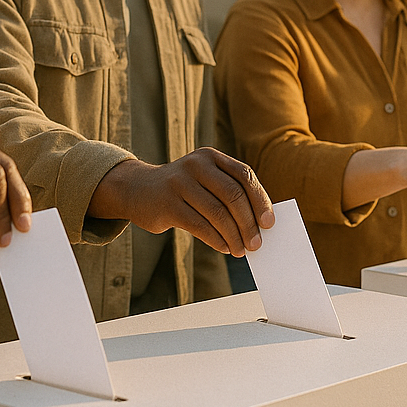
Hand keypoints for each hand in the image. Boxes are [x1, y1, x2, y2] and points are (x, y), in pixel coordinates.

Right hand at [87, 148, 274, 256]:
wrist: (137, 189)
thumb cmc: (182, 190)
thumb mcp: (204, 180)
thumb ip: (228, 193)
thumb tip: (259, 224)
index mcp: (210, 156)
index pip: (244, 175)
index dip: (260, 200)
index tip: (269, 223)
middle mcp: (196, 165)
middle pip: (232, 195)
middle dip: (248, 223)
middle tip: (256, 244)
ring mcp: (179, 183)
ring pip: (217, 213)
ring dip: (234, 236)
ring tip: (240, 250)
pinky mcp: (167, 204)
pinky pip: (199, 225)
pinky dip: (216, 240)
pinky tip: (224, 247)